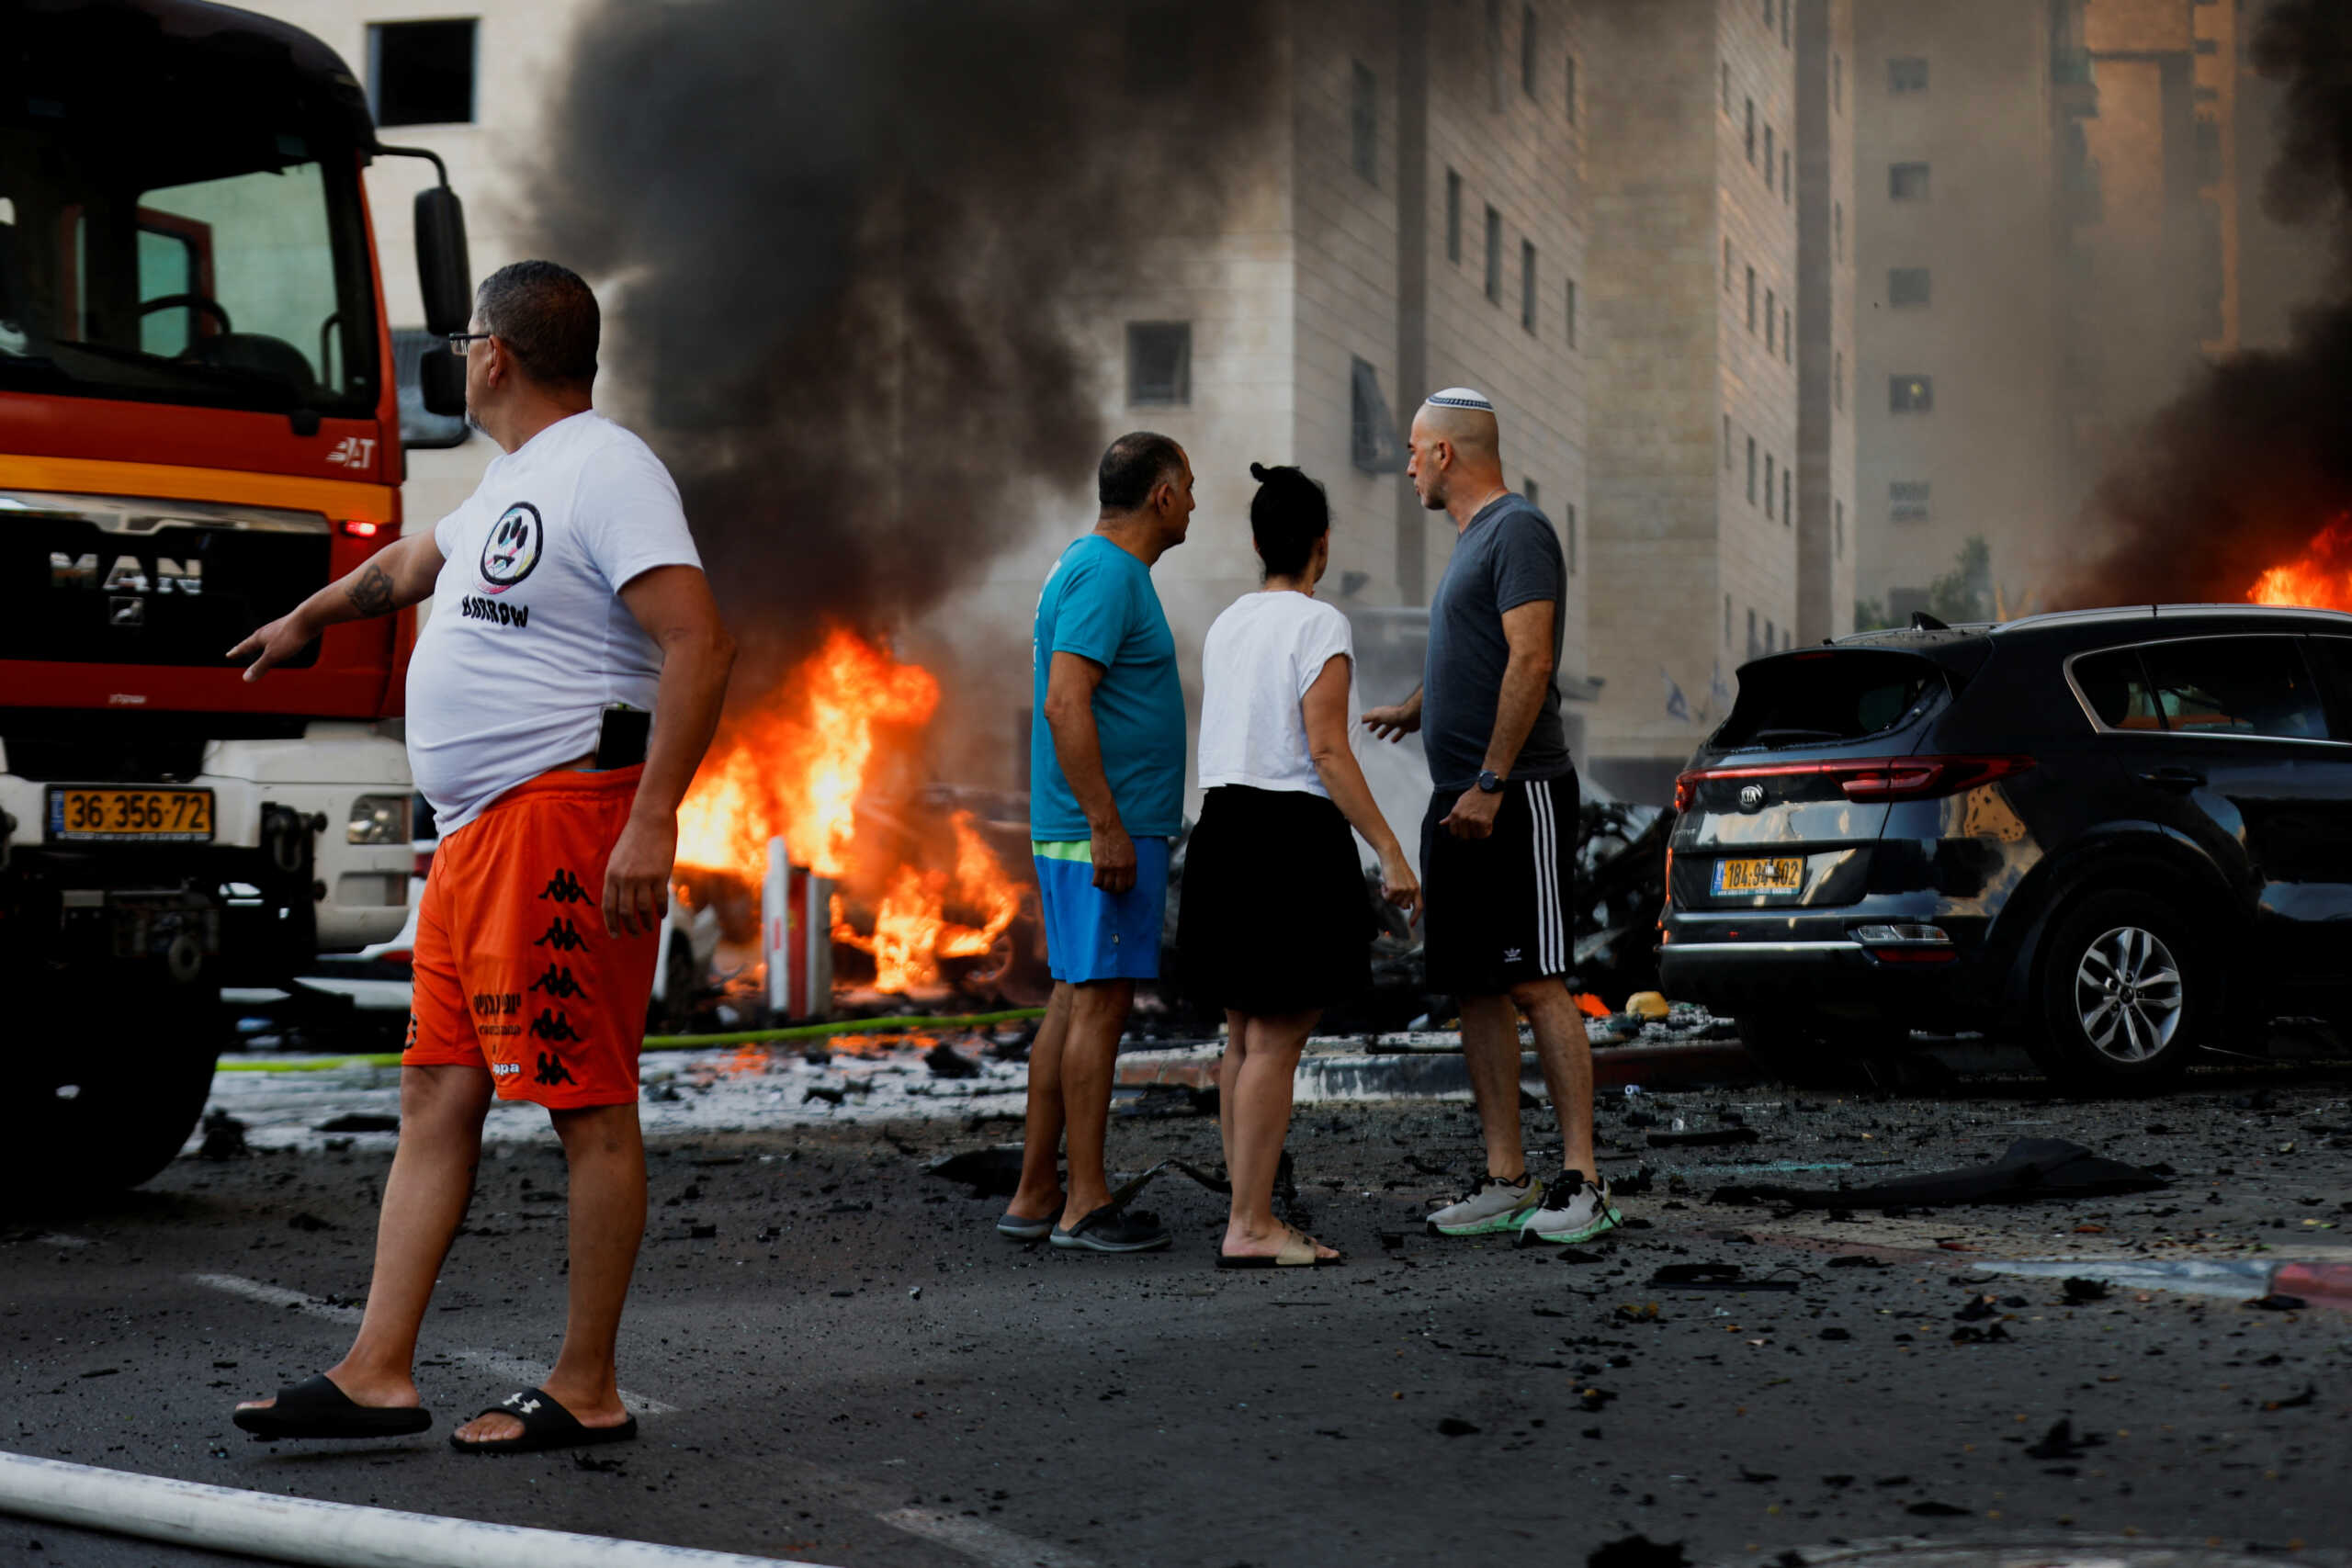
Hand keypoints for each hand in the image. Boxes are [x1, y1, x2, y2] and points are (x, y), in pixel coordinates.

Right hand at [226, 611, 316, 682]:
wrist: (308, 618)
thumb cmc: (289, 636)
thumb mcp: (273, 655)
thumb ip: (260, 666)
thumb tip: (246, 679)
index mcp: (260, 637)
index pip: (244, 647)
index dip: (236, 652)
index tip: (228, 655)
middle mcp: (267, 631)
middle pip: (254, 640)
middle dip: (247, 646)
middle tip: (240, 649)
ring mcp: (279, 628)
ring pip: (267, 637)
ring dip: (261, 643)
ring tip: (260, 645)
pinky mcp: (291, 627)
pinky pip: (279, 636)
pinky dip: (275, 640)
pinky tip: (283, 640)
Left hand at [604, 813, 676, 937]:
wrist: (650, 820)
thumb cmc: (634, 838)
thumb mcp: (617, 858)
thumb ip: (616, 878)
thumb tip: (619, 901)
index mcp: (611, 875)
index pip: (608, 906)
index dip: (611, 923)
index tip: (616, 935)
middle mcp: (624, 878)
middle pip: (625, 912)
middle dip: (630, 927)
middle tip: (636, 934)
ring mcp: (642, 877)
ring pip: (643, 909)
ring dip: (646, 922)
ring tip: (650, 928)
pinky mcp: (659, 875)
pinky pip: (660, 900)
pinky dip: (661, 910)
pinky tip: (662, 915)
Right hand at [1090, 822, 1136, 894]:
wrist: (1107, 828)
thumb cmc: (1118, 837)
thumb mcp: (1130, 851)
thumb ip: (1129, 863)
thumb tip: (1126, 875)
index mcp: (1131, 864)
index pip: (1130, 884)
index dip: (1125, 888)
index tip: (1120, 886)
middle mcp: (1122, 868)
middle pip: (1119, 888)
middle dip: (1115, 891)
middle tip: (1111, 888)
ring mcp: (1110, 867)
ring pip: (1107, 887)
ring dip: (1104, 888)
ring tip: (1103, 884)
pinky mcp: (1099, 865)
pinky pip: (1097, 882)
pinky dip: (1096, 884)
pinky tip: (1096, 880)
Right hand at [1363, 702, 1420, 742]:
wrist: (1411, 716)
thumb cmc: (1394, 715)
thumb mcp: (1377, 716)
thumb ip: (1367, 718)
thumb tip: (1357, 719)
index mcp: (1382, 712)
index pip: (1372, 716)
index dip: (1367, 720)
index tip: (1362, 723)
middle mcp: (1389, 716)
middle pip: (1380, 721)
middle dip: (1375, 725)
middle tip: (1370, 730)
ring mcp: (1398, 721)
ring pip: (1389, 727)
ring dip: (1384, 731)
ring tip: (1379, 737)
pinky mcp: (1405, 727)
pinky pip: (1399, 733)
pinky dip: (1396, 736)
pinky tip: (1393, 741)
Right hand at [1377, 847, 1421, 925]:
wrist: (1391, 856)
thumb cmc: (1397, 867)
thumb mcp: (1406, 881)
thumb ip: (1408, 894)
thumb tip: (1406, 907)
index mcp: (1416, 888)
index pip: (1419, 906)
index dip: (1415, 917)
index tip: (1411, 924)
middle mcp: (1412, 890)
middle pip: (1402, 906)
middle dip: (1395, 900)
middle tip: (1392, 888)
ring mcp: (1404, 890)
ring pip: (1393, 902)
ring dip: (1389, 894)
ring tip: (1389, 882)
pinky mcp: (1395, 888)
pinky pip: (1387, 898)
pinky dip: (1384, 891)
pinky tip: (1385, 883)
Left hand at [1440, 786, 1500, 839]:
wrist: (1488, 787)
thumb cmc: (1473, 796)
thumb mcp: (1459, 803)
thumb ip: (1451, 816)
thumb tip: (1441, 823)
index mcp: (1455, 813)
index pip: (1454, 832)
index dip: (1461, 830)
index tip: (1467, 825)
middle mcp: (1462, 817)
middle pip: (1465, 836)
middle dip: (1471, 832)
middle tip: (1476, 823)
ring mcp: (1473, 819)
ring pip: (1476, 836)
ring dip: (1480, 830)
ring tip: (1482, 819)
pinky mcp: (1484, 821)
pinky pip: (1484, 834)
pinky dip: (1487, 830)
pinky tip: (1488, 822)